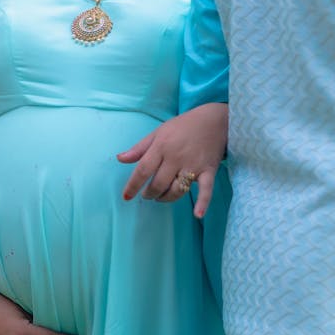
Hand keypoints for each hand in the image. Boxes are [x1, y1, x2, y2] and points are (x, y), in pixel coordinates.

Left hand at [118, 102, 227, 217]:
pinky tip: (198, 214)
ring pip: (177, 190)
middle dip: (150, 193)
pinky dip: (203, 202)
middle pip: (159, 183)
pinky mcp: (208, 171)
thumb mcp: (158, 132)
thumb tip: (120, 159)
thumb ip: (139, 148)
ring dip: (166, 198)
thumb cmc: (183, 126)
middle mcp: (176, 157)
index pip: (143, 169)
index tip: (126, 196)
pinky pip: (206, 189)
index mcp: (162, 146)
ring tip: (160, 197)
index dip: (133, 185)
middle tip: (147, 195)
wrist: (214, 120)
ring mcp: (193, 165)